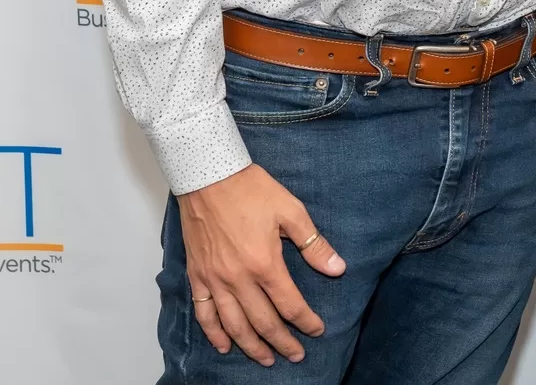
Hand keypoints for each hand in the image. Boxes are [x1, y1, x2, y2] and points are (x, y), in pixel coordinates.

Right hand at [179, 164, 345, 364]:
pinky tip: (224, 345)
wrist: (208, 175)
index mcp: (265, 264)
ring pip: (234, 325)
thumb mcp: (291, 211)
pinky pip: (204, 313)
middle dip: (282, 342)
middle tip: (296, 355)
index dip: (306, 322)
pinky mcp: (198, 275)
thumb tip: (337, 268)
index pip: (290, 304)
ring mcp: (215, 280)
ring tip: (266, 359)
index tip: (317, 331)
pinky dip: (214, 333)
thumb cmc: (250, 189)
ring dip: (251, 346)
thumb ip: (314, 244)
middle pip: (263, 322)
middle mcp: (238, 278)